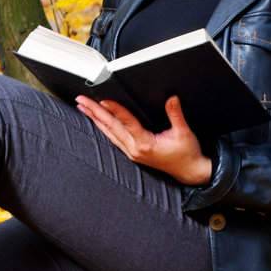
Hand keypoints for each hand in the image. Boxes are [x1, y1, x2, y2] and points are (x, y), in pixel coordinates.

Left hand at [74, 94, 213, 185]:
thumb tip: (172, 99)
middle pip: (111, 127)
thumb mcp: (184, 132)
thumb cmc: (186, 153)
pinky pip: (113, 138)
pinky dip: (104, 128)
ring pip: (109, 133)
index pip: (126, 123)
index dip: (115, 110)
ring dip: (95, 119)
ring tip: (83, 108)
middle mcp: (134, 149)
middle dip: (95, 112)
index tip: (103, 101)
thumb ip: (176, 115)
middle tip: (82, 101)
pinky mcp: (132, 153)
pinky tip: (97, 121)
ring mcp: (132, 152)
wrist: (189, 171)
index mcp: (145, 144)